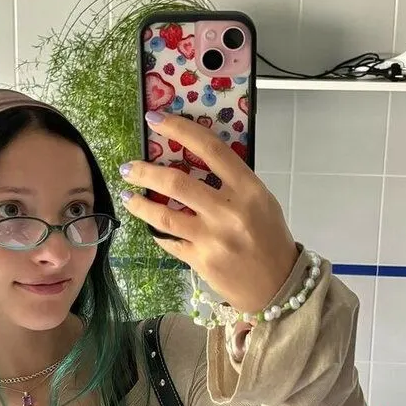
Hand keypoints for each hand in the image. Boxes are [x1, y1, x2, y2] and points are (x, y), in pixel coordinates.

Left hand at [119, 111, 299, 315]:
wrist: (278, 286)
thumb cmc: (271, 239)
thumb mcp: (262, 202)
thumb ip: (233, 183)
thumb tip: (194, 161)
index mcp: (249, 190)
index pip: (211, 149)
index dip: (180, 129)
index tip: (156, 119)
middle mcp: (229, 211)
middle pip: (176, 182)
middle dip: (145, 171)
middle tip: (128, 167)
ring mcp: (213, 239)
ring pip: (164, 215)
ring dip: (139, 203)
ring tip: (127, 195)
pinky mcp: (201, 261)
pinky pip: (169, 241)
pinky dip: (156, 230)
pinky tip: (150, 224)